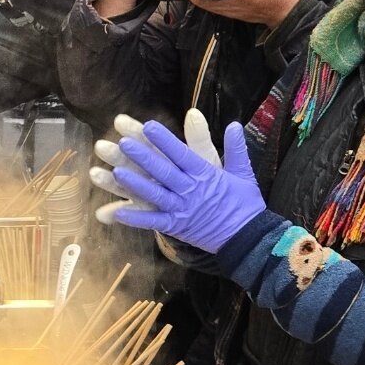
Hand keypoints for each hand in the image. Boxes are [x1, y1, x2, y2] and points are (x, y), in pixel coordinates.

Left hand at [107, 118, 266, 253]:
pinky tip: (118, 211)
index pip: (181, 154)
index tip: (148, 126)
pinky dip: (136, 218)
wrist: (249, 239)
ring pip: (155, 195)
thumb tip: (235, 124)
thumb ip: (235, 148)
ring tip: (115, 171)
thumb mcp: (243, 173)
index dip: (164, 140)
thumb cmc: (245, 204)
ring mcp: (182, 209)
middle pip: (163, 171)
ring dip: (135, 184)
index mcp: (205, 174)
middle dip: (143, 157)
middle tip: (123, 143)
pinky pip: (154, 222)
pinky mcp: (177, 226)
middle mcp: (191, 190)